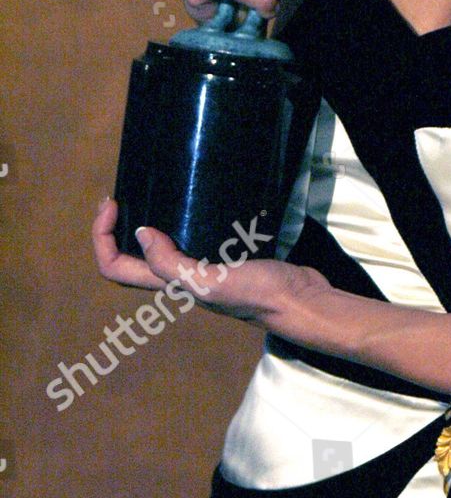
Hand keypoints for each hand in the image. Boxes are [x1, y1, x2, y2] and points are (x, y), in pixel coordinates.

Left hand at [92, 197, 328, 328]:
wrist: (302, 301)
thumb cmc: (260, 294)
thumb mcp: (210, 281)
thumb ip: (171, 263)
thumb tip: (140, 233)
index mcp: (170, 286)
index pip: (115, 268)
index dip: (102, 237)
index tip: (113, 203)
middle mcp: (180, 280)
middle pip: (131, 260)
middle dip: (115, 229)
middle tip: (120, 197)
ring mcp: (203, 270)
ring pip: (159, 250)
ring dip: (144, 226)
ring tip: (148, 196)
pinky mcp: (225, 259)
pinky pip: (189, 240)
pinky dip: (179, 222)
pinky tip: (193, 202)